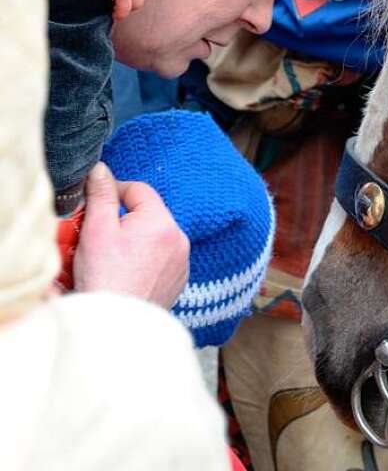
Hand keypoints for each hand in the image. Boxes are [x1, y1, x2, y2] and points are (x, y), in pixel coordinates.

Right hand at [73, 162, 189, 308]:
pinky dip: (148, 260)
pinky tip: (129, 272)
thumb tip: (101, 170)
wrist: (115, 325)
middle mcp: (179, 238)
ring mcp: (182, 262)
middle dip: (126, 218)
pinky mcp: (179, 281)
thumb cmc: (105, 277)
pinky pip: (163, 259)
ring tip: (114, 256)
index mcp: (161, 221)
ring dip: (138, 240)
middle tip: (101, 233)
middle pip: (149, 214)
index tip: (97, 202)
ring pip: (156, 237)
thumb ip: (101, 195)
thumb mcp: (96, 229)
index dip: (115, 191)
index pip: (139, 190)